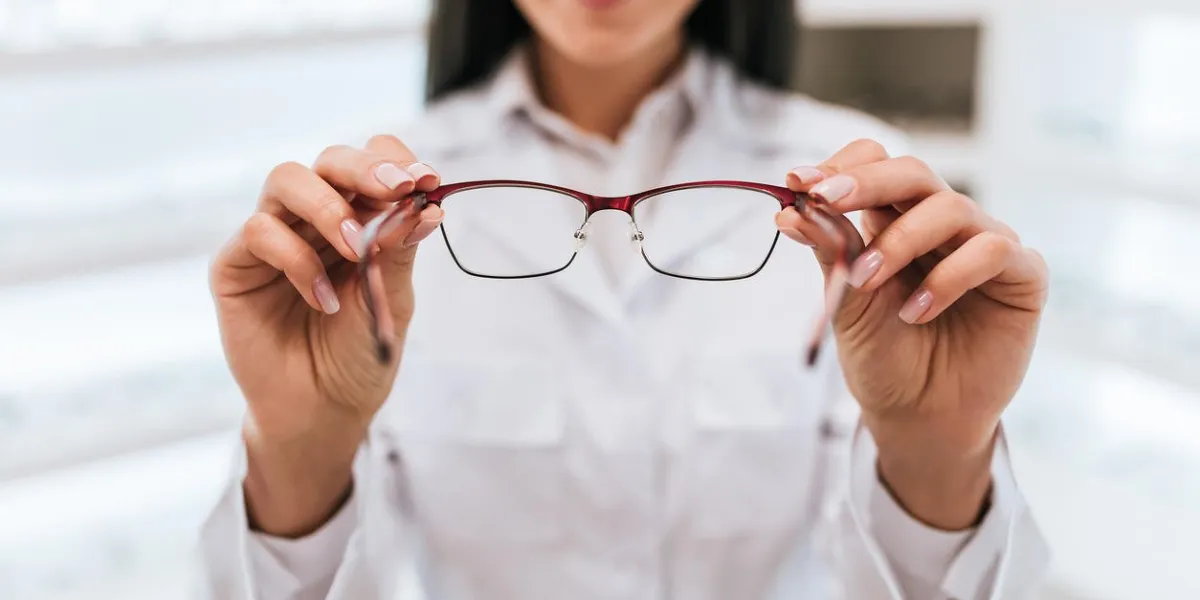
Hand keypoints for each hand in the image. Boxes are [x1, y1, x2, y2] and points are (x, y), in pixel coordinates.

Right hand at [210, 135, 442, 535]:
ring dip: (328, 207)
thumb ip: (399, 251)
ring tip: (355, 250)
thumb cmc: (359, 354)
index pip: (371, 162)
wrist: (323, 410)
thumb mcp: (391, 300)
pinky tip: (321, 299)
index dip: (395, 161)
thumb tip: (426, 206)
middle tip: (398, 188)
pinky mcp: (236, 265)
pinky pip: (259, 231)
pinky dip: (296, 259)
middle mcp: (313, 218)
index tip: (427, 180)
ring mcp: (273, 237)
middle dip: (365, 168)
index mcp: (358, 218)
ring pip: (287, 180)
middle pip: (329, 161)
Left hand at [777, 139, 1049, 528]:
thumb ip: (830, 252)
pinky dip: (949, 276)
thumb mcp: (845, 302)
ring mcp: (984, 243)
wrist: (918, 416)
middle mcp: (940, 222)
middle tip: (825, 199)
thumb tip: (792, 211)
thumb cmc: (882, 356)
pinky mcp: (1021, 275)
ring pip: (951, 207)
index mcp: (893, 219)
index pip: (875, 163)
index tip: (799, 183)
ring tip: (867, 283)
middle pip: (912, 172)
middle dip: (865, 182)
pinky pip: (993, 249)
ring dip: (900, 241)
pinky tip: (917, 311)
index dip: (839, 167)